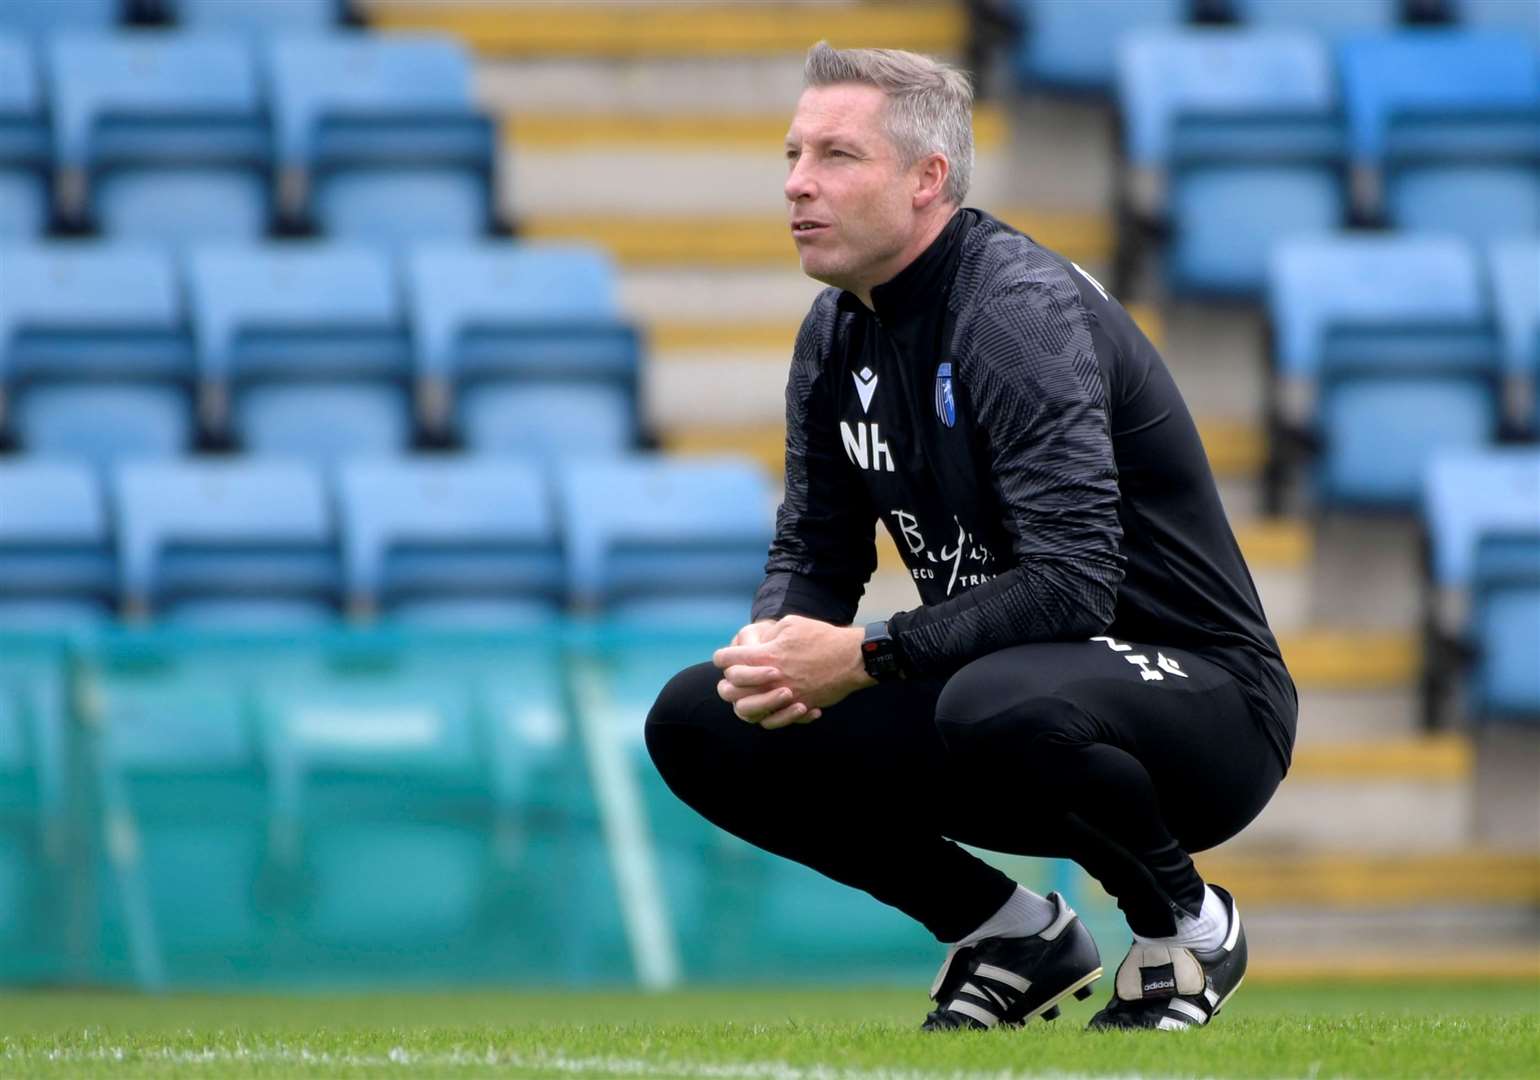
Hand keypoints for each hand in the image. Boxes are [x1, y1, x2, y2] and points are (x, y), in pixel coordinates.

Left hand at [713, 615, 875, 728]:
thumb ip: (766, 635)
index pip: (726, 660)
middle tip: (735, 679)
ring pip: (746, 711)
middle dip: (727, 683)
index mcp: (765, 654)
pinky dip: (768, 715)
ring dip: (743, 702)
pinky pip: (771, 721)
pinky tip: (772, 705)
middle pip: (728, 690)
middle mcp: (769, 679)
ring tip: (751, 695)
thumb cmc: (821, 637)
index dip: (721, 658)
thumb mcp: (790, 625)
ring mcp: (782, 696)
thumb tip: (753, 646)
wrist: (852, 658)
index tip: (726, 658)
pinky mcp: (796, 707)